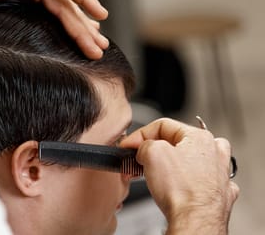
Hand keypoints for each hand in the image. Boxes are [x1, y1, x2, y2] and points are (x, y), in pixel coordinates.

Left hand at [0, 0, 108, 58]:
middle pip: (66, 3)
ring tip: (96, 46)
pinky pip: (53, 13)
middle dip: (84, 25)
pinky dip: (67, 24)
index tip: (100, 14)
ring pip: (62, 11)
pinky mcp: (27, 1)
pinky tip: (78, 34)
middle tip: (99, 47)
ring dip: (80, 28)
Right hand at [121, 118, 238, 233]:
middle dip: (155, 151)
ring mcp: (219, 174)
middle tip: (140, 160)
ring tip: (159, 175)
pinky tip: (179, 188)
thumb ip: (145, 143)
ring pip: (190, 161)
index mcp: (200, 136)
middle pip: (177, 142)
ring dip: (173, 165)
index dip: (140, 134)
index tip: (128, 145)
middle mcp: (214, 152)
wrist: (195, 222)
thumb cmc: (181, 191)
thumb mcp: (151, 153)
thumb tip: (144, 149)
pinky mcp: (218, 194)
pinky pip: (199, 181)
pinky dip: (187, 183)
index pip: (162, 125)